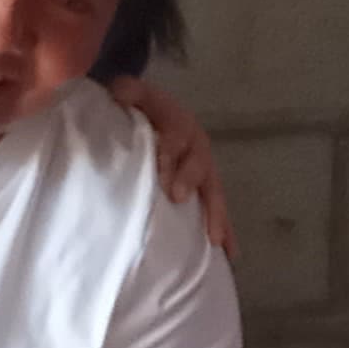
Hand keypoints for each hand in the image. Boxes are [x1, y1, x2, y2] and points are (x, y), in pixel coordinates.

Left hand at [106, 77, 233, 253]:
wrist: (156, 115)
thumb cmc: (143, 110)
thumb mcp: (135, 95)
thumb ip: (128, 92)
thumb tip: (118, 93)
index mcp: (179, 125)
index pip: (174, 136)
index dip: (168, 151)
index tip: (160, 168)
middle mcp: (196, 148)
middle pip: (198, 166)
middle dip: (189, 181)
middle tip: (177, 197)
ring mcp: (204, 171)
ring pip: (214, 192)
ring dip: (215, 215)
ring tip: (215, 240)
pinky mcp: (205, 190)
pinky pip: (217, 210)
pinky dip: (225, 230)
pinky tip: (230, 254)